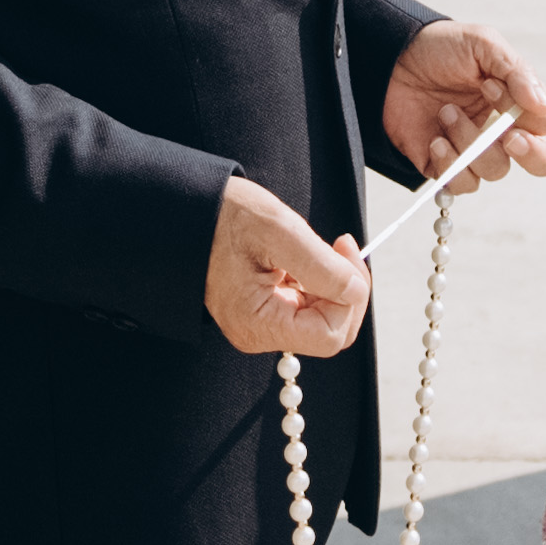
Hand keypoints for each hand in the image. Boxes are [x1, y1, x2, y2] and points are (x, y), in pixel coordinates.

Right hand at [206, 174, 370, 358]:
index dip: (350, 298)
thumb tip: (356, 292)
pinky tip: (306, 254)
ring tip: (320, 246)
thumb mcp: (279, 231)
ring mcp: (262, 324)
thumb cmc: (225, 217)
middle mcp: (259, 334)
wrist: (189, 210)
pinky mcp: (265, 310)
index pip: (330, 335)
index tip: (344, 249)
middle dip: (347, 291)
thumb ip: (322, 267)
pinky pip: (308, 306)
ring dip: (334, 283)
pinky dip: (319, 281)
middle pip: (330, 331)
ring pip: (323, 318)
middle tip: (341, 245)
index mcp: (259, 324)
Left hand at [383, 18, 545, 193]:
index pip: (543, 125)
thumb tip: (542, 105)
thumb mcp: (482, 44)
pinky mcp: (444, 164)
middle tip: (507, 137)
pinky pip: (460, 184)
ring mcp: (473, 149)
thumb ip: (517, 71)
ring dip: (471, 143)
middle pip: (539, 162)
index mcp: (515, 102)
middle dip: (530, 154)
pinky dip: (450, 165)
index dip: (528, 116)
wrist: (389, 58)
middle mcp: (499, 129)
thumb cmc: (440, 48)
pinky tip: (435, 139)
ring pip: (494, 171)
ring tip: (445, 112)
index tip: (492, 88)